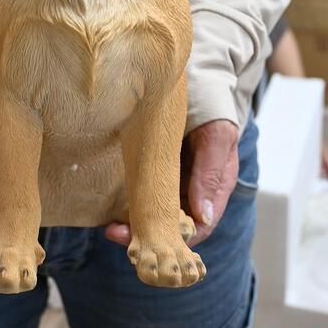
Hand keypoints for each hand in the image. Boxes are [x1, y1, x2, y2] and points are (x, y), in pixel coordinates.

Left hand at [104, 119, 238, 248]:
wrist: (199, 86)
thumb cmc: (212, 112)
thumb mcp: (216, 139)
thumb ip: (209, 174)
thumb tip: (203, 215)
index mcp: (213, 189)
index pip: (198, 226)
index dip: (177, 239)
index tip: (152, 241)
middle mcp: (193, 190)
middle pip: (172, 223)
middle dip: (147, 233)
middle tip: (118, 234)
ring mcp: (174, 179)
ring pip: (156, 210)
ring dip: (136, 221)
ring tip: (111, 227)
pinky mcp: (156, 167)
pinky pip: (144, 189)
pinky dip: (131, 201)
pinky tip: (113, 206)